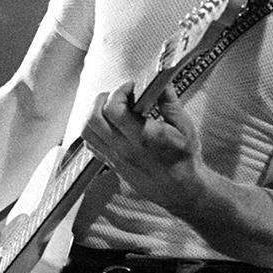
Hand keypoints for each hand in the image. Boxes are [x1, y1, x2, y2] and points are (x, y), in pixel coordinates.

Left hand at [82, 81, 202, 214]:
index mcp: (144, 137)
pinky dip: (94, 129)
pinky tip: (110, 125)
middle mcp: (125, 149)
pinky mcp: (112, 165)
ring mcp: (116, 158)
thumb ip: (169, 102)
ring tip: (111, 108)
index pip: (114, 109)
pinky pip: (91, 144)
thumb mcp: (185, 127)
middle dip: (103, 98)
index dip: (120, 91)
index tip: (132, 87)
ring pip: (87, 131)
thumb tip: (160, 82)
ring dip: (94, 113)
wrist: (182, 190)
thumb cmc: (185, 159)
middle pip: (93, 118)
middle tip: (119, 96)